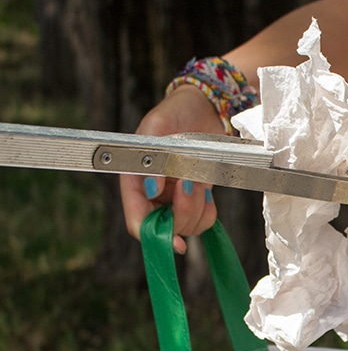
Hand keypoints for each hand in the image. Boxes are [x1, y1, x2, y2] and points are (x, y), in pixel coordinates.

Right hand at [119, 86, 222, 253]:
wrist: (204, 109)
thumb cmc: (176, 112)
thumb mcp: (159, 125)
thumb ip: (153, 155)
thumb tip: (153, 188)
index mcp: (135, 180)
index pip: (137, 218)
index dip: (152, 234)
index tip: (172, 240)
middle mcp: (154, 194)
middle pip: (165, 226)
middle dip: (182, 213)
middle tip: (190, 185)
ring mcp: (175, 199)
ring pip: (186, 225)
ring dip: (197, 208)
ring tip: (198, 180)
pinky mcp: (196, 198)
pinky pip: (202, 220)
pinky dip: (208, 212)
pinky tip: (206, 192)